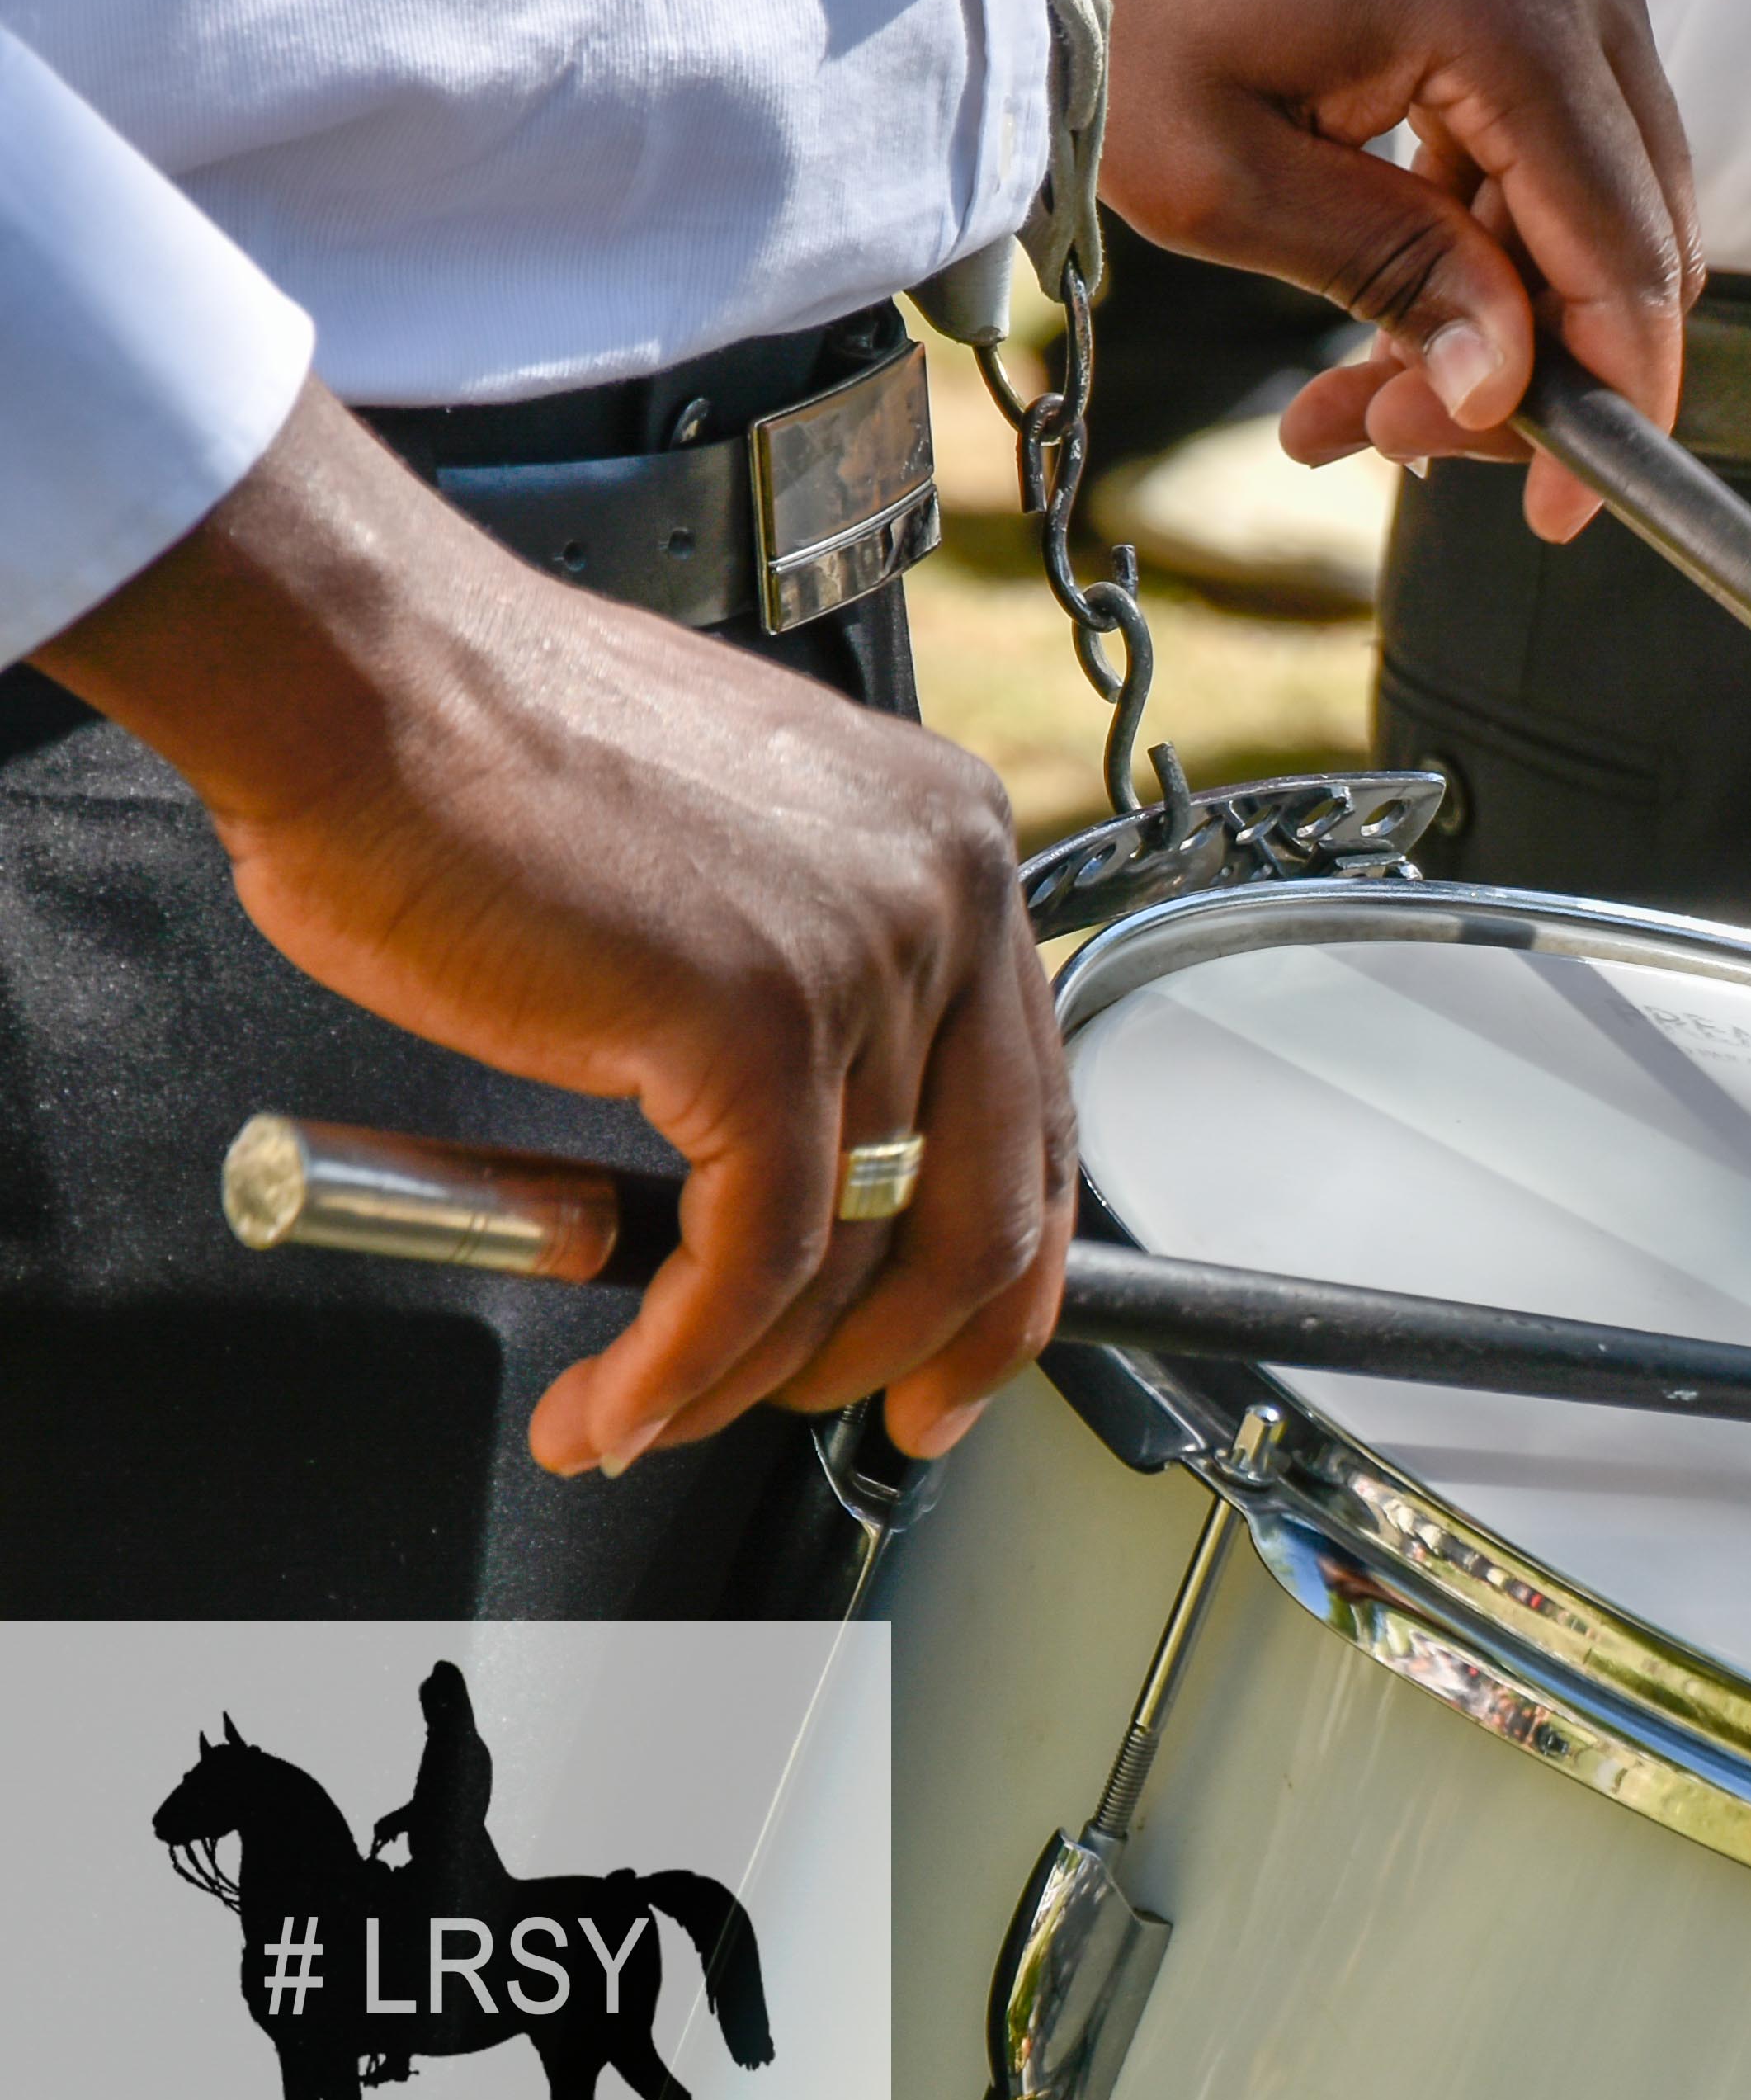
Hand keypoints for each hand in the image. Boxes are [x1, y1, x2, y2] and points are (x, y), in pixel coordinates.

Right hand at [37, 383, 1071, 1474]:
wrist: (365, 674)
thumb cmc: (491, 755)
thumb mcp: (725, 860)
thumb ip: (806, 982)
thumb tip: (811, 1143)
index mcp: (953, 845)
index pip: (1036, 1106)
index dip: (1010, 1265)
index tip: (960, 1354)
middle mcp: (946, 890)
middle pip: (994, 1199)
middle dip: (931, 1351)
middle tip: (869, 1425)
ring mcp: (864, 955)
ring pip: (857, 1250)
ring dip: (754, 1374)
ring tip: (657, 1411)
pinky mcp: (757, 1024)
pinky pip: (752, 1261)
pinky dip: (684, 1360)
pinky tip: (622, 1400)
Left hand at [1075, 0, 1700, 537]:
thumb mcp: (1220, 173)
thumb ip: (1388, 277)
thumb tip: (1502, 389)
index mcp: (1513, 10)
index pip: (1625, 256)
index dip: (1611, 407)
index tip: (1556, 512)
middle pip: (1631, 236)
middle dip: (1529, 369)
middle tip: (1394, 435)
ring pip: (1595, 206)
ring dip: (1493, 318)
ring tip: (1354, 391)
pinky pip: (1549, 145)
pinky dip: (1476, 241)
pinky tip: (1379, 301)